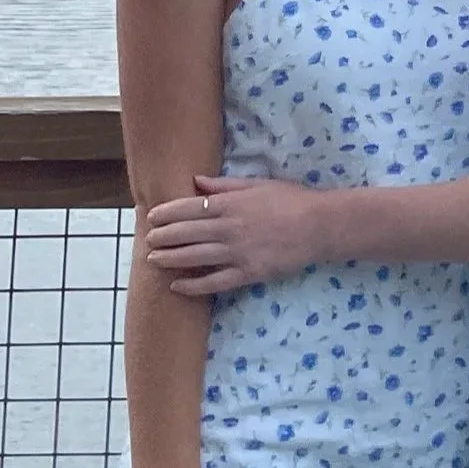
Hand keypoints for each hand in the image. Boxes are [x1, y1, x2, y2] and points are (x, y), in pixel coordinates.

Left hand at [144, 176, 329, 293]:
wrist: (320, 226)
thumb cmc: (291, 200)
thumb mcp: (257, 184)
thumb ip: (224, 185)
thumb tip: (196, 182)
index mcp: (231, 204)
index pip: (188, 208)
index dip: (167, 213)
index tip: (152, 217)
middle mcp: (229, 228)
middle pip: (186, 233)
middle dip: (163, 236)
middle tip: (148, 239)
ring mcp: (237, 253)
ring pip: (194, 257)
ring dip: (170, 258)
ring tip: (153, 259)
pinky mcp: (248, 273)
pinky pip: (214, 282)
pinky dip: (193, 285)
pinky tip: (177, 285)